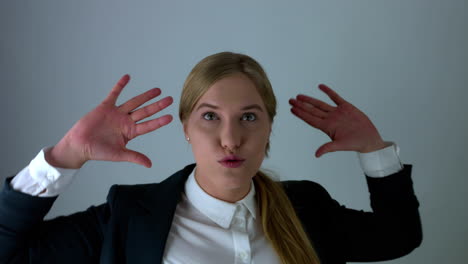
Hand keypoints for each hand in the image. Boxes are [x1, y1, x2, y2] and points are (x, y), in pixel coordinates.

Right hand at [47, 74, 172, 167]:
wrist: (80, 145)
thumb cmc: (98, 151)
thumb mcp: (119, 154)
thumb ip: (134, 157)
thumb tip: (149, 165)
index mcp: (130, 132)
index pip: (148, 125)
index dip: (159, 121)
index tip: (170, 117)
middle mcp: (126, 121)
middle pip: (145, 112)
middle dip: (157, 105)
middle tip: (170, 99)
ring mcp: (116, 113)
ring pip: (134, 102)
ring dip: (145, 96)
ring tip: (158, 90)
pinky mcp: (105, 107)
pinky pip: (114, 94)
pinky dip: (120, 86)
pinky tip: (127, 77)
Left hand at [289, 84, 386, 157]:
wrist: (368, 139)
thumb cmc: (355, 144)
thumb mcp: (340, 146)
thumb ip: (328, 148)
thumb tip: (316, 155)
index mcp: (327, 127)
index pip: (310, 119)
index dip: (301, 114)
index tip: (292, 109)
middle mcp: (330, 119)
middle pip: (312, 110)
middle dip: (301, 105)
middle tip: (290, 100)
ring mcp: (337, 112)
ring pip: (320, 104)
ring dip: (310, 100)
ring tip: (299, 96)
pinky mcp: (346, 107)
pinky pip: (335, 97)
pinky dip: (328, 92)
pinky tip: (320, 86)